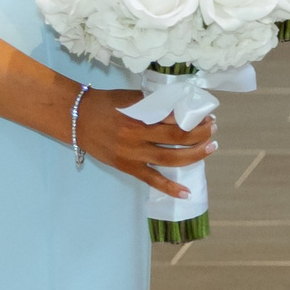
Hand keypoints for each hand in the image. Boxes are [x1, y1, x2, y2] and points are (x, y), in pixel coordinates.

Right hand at [76, 89, 216, 198]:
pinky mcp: (127, 167)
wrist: (76, 118)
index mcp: (141, 115)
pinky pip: (152, 180)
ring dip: (195, 155)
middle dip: (200, 134)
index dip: (196, 119)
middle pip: (178, 138)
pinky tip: (186, 193)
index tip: (208, 116)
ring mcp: (133, 154)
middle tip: (213, 130)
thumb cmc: (106, 103)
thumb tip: (182, 108)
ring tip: (210, 148)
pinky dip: (170, 188)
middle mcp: (138, 136)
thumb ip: (156, 103)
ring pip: (170, 159)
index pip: (176, 119)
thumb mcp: (133, 97)